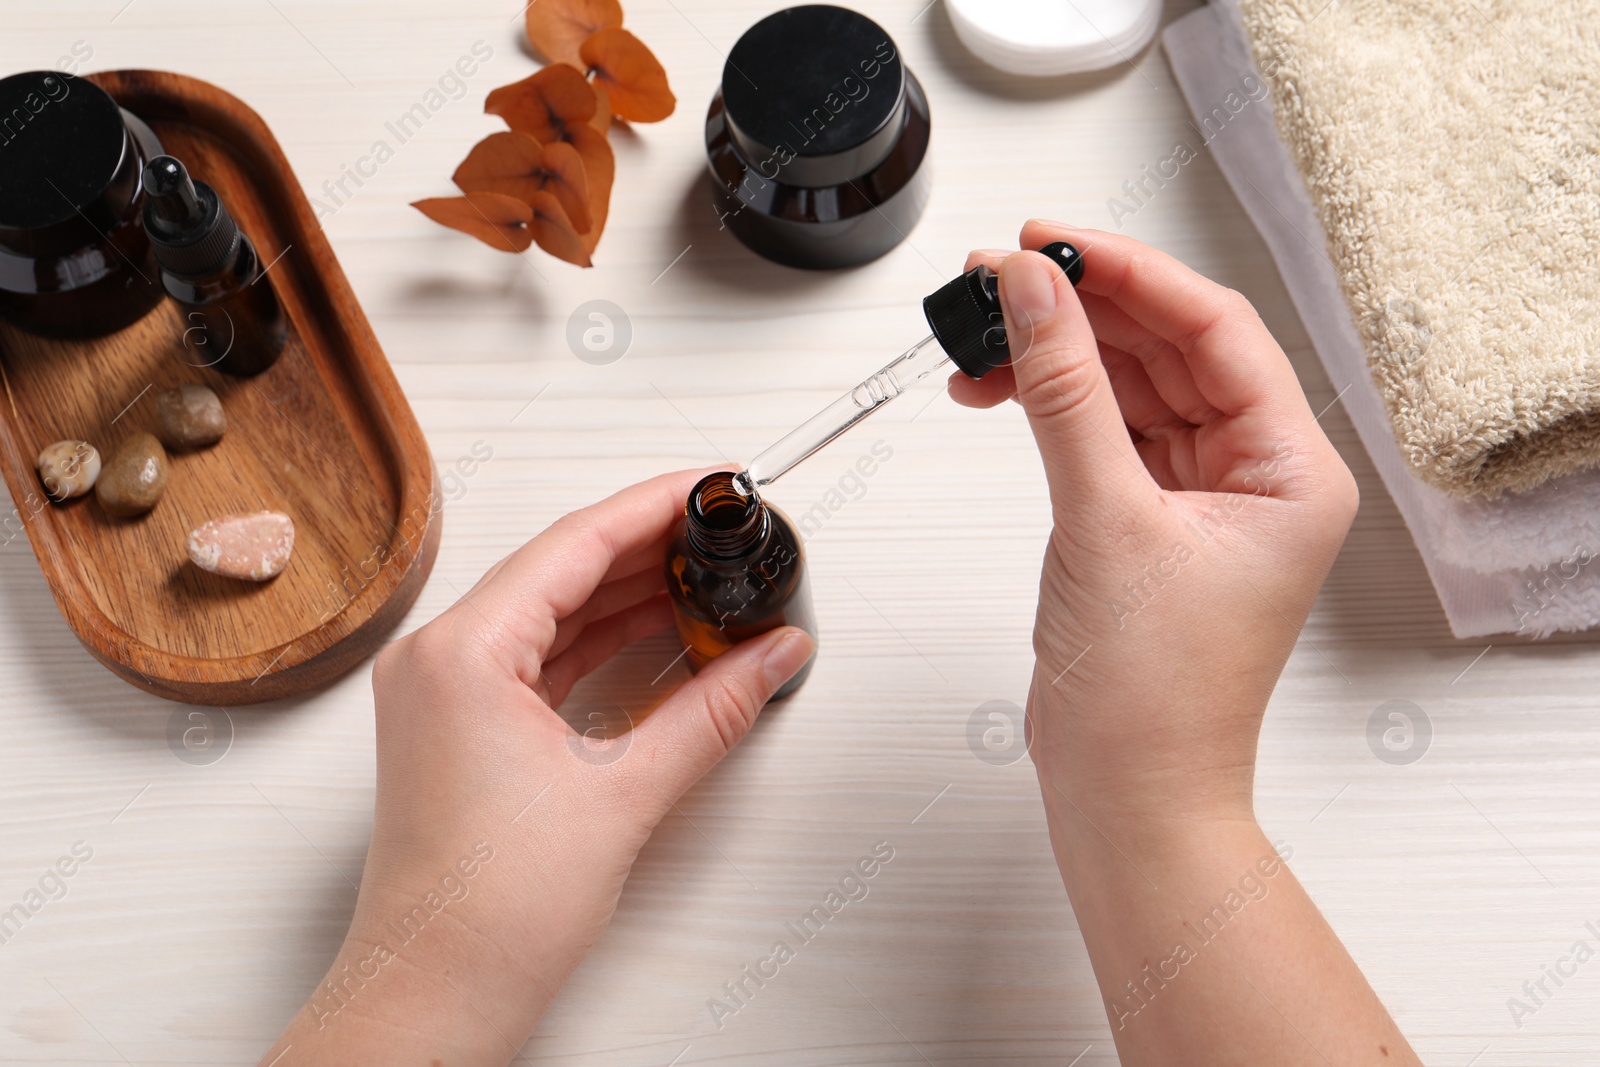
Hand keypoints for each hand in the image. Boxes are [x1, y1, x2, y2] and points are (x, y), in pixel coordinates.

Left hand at [260, 470, 813, 1065]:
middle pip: (560, 569)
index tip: (709, 486)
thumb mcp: (624, 795)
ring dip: (627, 597)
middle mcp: (439, 662)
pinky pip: (538, 657)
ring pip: (550, 613)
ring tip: (706, 583)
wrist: (434, 996)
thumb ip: (713, 711)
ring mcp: (445, 694)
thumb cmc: (488, 914)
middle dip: (648, 549)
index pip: (573, 544)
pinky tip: (657, 639)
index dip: (653, 506)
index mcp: (461, 655)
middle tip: (721, 533)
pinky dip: (600, 644)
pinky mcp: (460, 728)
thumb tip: (772, 656)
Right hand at [950, 221, 1358, 826]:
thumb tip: (1035, 290)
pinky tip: (996, 387)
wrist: (1126, 794)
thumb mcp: (1105, 520)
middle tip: (999, 274)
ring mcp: (1198, 498)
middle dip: (1079, 309)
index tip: (1052, 240)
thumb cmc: (1154, 698)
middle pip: (1167, 349)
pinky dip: (1046, 407)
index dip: (1129, 273)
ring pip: (1126, 387)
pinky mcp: (1144, 521)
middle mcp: (1254, 476)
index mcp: (1291, 471)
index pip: (1214, 329)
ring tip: (980, 328)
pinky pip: (1099, 433)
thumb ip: (1064, 393)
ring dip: (1053, 357)